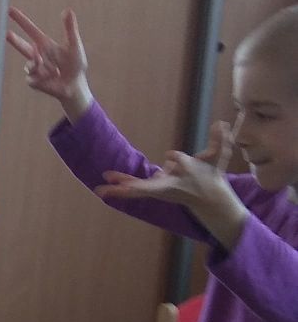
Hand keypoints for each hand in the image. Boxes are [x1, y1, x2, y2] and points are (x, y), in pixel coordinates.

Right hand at [6, 6, 92, 118]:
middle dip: (14, 41)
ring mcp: (34, 68)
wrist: (74, 85)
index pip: (30, 30)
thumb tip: (67, 10)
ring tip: (54, 71)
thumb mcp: (74, 45)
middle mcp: (37, 54)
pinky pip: (32, 78)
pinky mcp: (33, 81)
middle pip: (21, 46)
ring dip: (42, 67)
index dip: (20, 20)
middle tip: (6, 34)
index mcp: (44, 44)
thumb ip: (70, 28)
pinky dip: (42, 78)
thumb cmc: (76, 64)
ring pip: (29, 65)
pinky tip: (51, 79)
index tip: (10, 10)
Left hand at [97, 120, 247, 244]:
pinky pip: (133, 190)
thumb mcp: (219, 158)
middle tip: (116, 183)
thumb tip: (222, 122)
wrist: (208, 199)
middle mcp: (168, 185)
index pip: (177, 160)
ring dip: (119, 189)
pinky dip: (120, 189)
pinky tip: (103, 189)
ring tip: (100, 189)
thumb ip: (220, 140)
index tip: (170, 156)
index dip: (175, 159)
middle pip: (148, 185)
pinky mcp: (152, 191)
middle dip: (133, 185)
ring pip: (136, 189)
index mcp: (184, 174)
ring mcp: (159, 190)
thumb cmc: (211, 175)